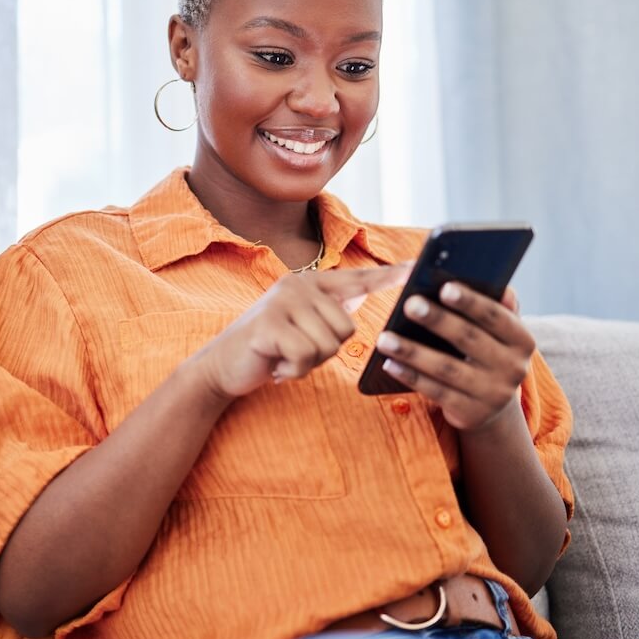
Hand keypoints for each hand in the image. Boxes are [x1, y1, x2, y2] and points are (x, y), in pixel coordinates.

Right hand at [191, 263, 410, 401]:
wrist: (223, 365)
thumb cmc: (271, 349)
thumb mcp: (305, 327)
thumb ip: (329, 313)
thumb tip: (360, 297)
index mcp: (312, 284)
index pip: (358, 279)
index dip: (389, 276)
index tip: (416, 267)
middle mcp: (298, 285)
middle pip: (347, 328)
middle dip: (327, 352)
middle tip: (297, 351)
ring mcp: (282, 302)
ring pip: (328, 344)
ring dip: (309, 363)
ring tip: (285, 357)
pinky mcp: (269, 325)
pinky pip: (305, 356)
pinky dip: (294, 371)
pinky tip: (276, 366)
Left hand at [375, 284, 534, 433]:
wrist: (490, 407)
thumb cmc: (486, 354)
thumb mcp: (498, 334)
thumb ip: (497, 309)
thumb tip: (499, 285)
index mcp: (522, 341)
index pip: (496, 316)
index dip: (471, 302)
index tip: (444, 287)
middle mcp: (513, 368)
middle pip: (469, 340)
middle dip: (437, 320)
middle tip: (409, 304)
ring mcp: (492, 394)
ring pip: (447, 369)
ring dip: (413, 352)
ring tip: (385, 337)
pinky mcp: (470, 413)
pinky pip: (435, 391)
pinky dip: (410, 376)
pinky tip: (389, 363)